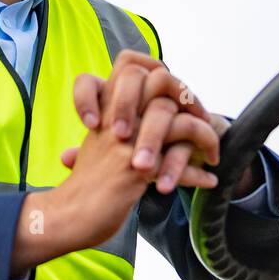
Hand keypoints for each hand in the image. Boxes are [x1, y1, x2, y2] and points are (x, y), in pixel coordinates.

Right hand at [10, 50, 220, 273]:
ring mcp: (126, 143)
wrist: (66, 216)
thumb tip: (138, 122)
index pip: (129, 64)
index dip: (157, 70)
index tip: (174, 94)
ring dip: (204, 137)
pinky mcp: (135, 171)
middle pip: (160, 82)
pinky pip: (180, 165)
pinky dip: (199, 174)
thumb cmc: (84, 185)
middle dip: (189, 98)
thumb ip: (113, 128)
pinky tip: (208, 181)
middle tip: (202, 119)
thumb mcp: (94, 146)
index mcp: (105, 108)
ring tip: (212, 154)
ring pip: (179, 123)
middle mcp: (115, 119)